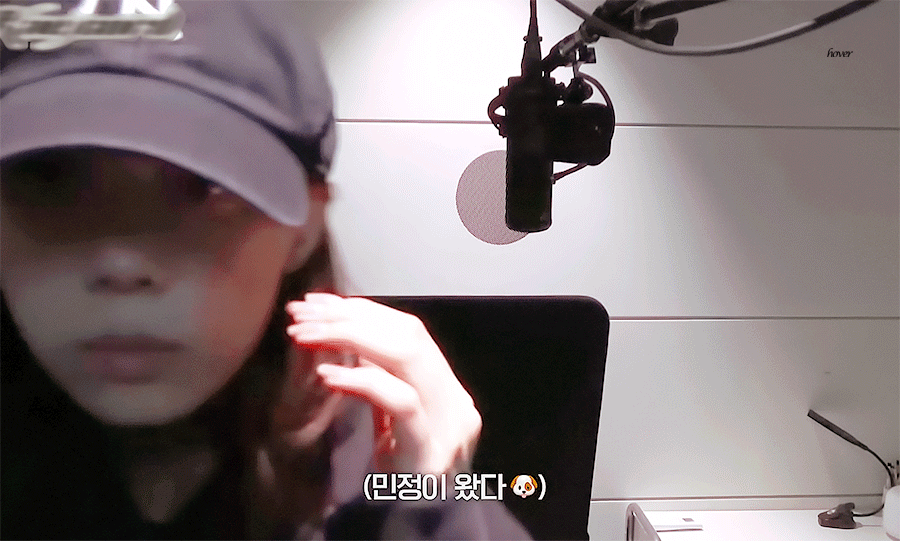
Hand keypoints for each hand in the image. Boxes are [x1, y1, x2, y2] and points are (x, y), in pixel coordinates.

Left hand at [285, 293, 481, 474]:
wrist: (419, 533)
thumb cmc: (398, 484)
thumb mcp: (389, 424)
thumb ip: (379, 382)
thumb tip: (342, 331)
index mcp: (447, 390)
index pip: (410, 331)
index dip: (363, 311)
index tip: (319, 302)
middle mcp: (456, 400)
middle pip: (410, 334)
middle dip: (352, 316)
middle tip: (304, 311)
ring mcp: (449, 425)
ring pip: (408, 355)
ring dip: (350, 337)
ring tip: (305, 333)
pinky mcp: (430, 451)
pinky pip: (400, 402)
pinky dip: (362, 381)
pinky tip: (327, 376)